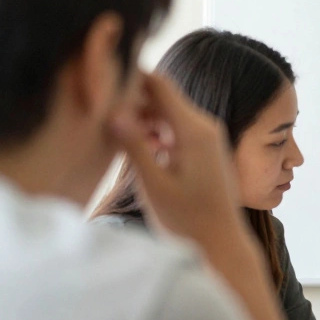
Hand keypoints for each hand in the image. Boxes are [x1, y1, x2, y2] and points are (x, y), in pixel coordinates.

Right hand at [109, 73, 247, 246]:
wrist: (221, 243)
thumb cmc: (187, 220)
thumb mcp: (154, 183)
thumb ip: (134, 146)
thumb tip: (112, 112)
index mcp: (194, 130)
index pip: (159, 84)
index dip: (130, 77)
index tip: (100, 82)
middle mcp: (205, 126)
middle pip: (162, 96)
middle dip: (131, 100)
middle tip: (98, 113)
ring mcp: (208, 138)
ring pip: (168, 113)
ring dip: (141, 118)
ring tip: (113, 134)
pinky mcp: (205, 150)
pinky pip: (176, 129)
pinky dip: (155, 132)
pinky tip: (137, 148)